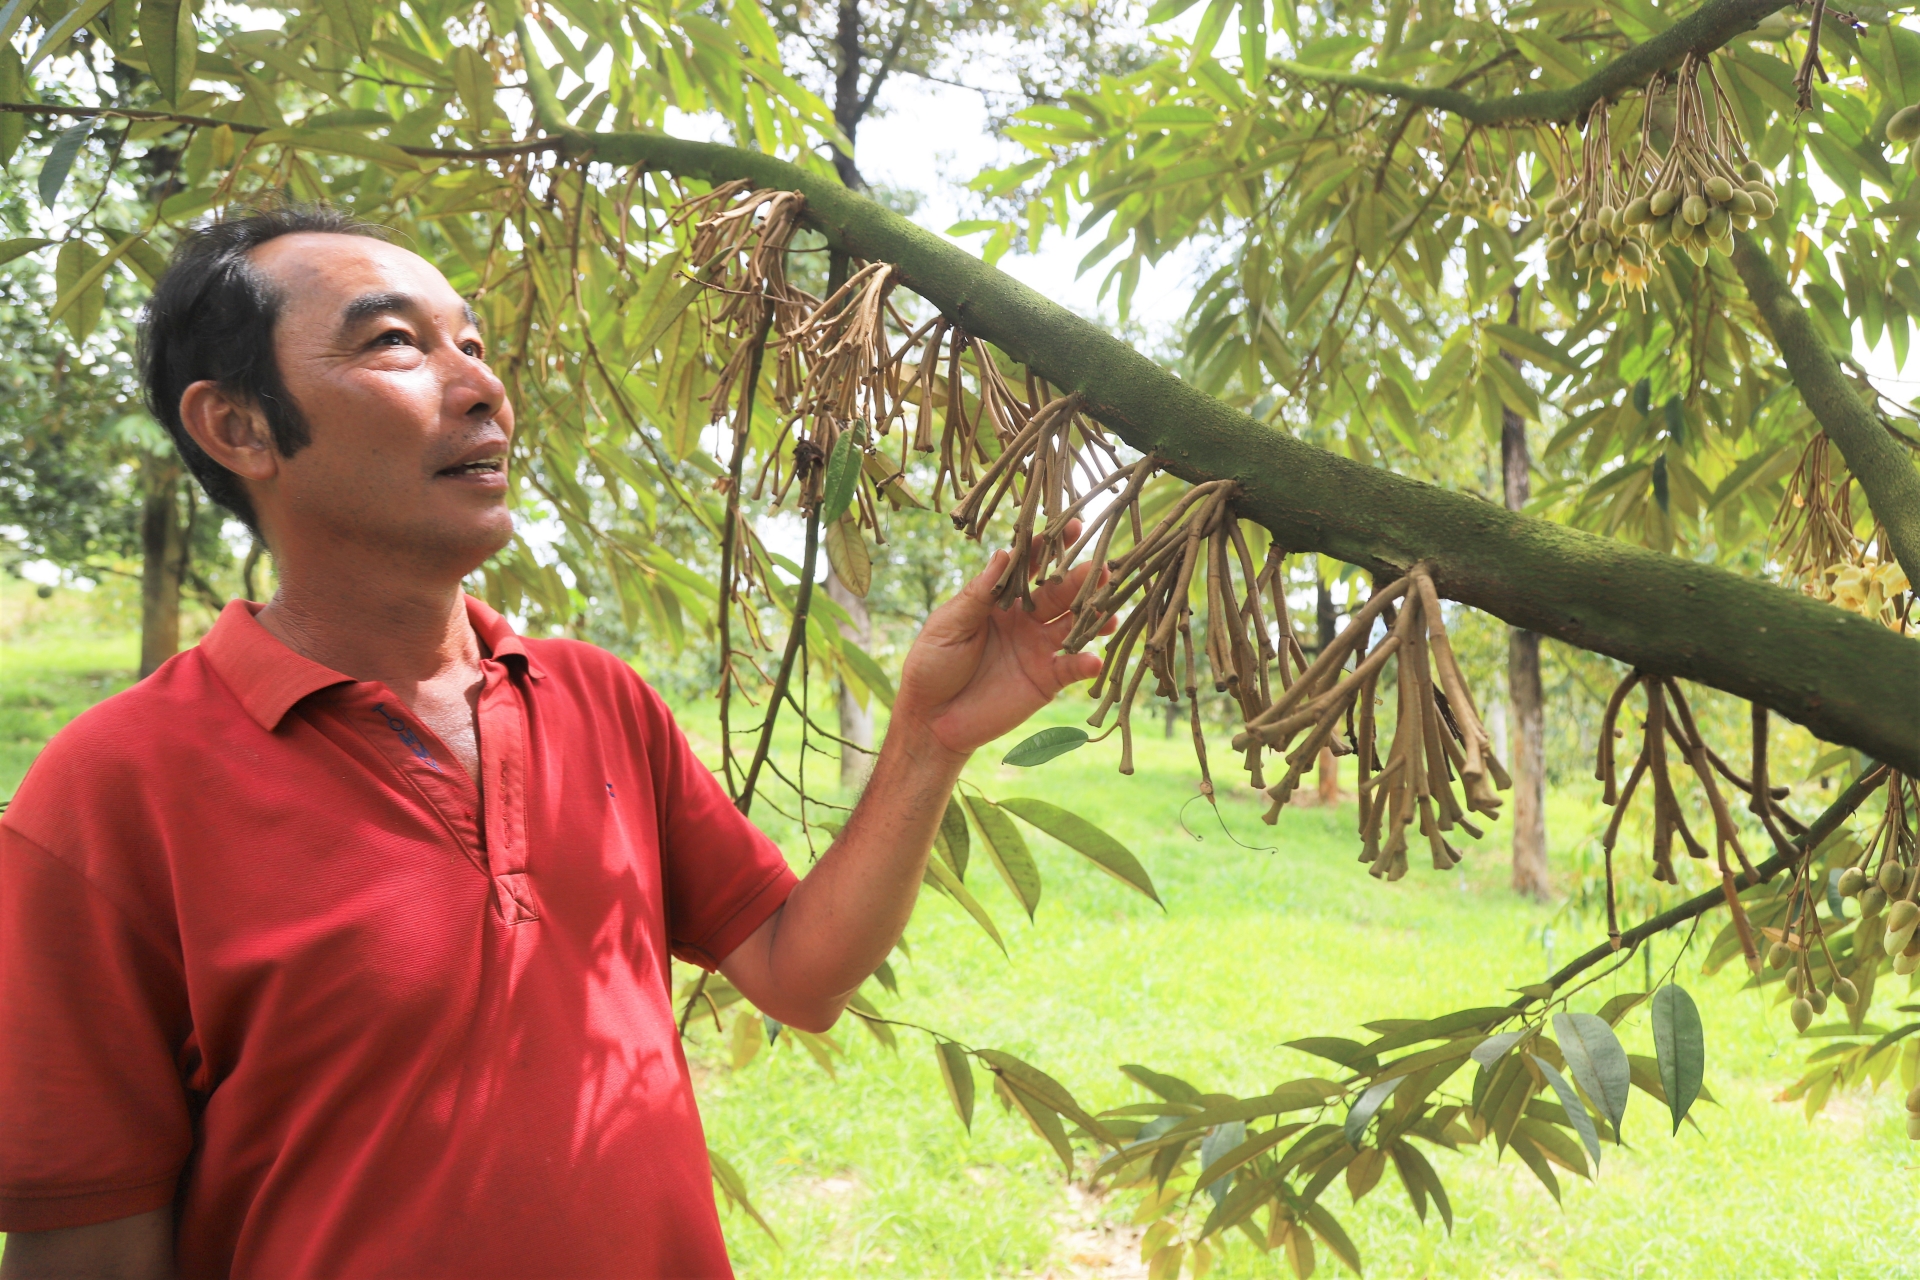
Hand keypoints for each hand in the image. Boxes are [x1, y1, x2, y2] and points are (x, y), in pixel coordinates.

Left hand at [892, 546, 1110, 759]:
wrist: (931, 718)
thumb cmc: (932, 664)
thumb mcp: (949, 624)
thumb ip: (979, 594)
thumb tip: (1004, 554)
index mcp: (1001, 599)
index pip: (1030, 565)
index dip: (1050, 546)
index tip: (1073, 526)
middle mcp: (1026, 618)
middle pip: (1060, 593)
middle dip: (1081, 579)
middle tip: (1102, 568)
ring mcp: (1039, 648)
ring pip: (1075, 626)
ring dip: (1095, 617)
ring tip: (1108, 611)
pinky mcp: (1046, 680)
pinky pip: (1071, 668)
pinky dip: (1085, 663)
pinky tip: (1093, 660)